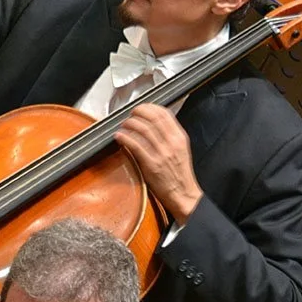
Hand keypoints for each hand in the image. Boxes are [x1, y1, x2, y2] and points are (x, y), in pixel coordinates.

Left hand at [113, 104, 202, 223]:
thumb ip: (170, 135)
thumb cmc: (179, 174)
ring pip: (143, 129)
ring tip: (123, 125)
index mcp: (179, 138)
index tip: (141, 108)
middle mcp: (172, 143)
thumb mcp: (181, 149)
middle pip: (152, 118)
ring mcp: (162, 154)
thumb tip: (154, 123)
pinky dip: (125, 138)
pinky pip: (135, 145)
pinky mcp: (151, 165)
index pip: (164, 113)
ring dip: (129, 124)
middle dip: (138, 112)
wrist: (183, 194)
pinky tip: (119, 136)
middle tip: (130, 114)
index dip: (150, 107)